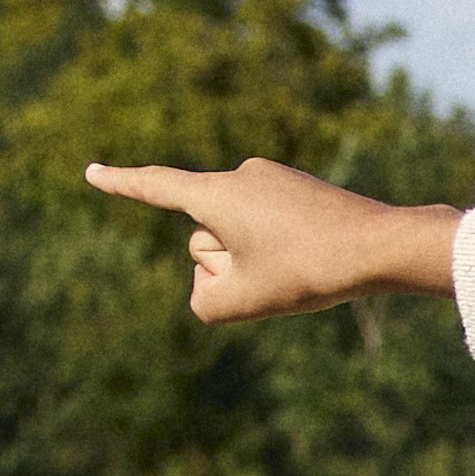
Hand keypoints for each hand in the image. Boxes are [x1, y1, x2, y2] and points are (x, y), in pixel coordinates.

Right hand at [83, 155, 464, 317]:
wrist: (383, 246)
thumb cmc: (310, 270)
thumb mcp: (244, 301)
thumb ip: (206, 303)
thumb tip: (213, 286)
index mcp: (218, 194)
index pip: (156, 188)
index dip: (121, 184)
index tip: (92, 172)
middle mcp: (240, 176)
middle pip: (205, 237)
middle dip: (224, 265)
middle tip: (271, 275)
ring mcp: (272, 181)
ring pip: (238, 237)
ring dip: (254, 262)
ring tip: (298, 267)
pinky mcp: (297, 191)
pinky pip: (267, 230)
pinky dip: (279, 252)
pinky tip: (312, 258)